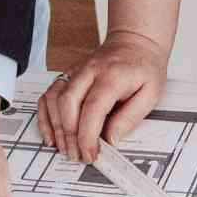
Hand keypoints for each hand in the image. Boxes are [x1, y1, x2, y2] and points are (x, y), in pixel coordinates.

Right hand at [35, 29, 169, 163]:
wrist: (135, 41)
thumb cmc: (144, 66)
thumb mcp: (151, 93)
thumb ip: (131, 117)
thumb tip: (112, 138)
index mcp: (112, 76)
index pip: (93, 108)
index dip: (87, 135)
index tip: (89, 153)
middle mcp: (89, 71)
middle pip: (68, 103)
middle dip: (69, 135)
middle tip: (77, 154)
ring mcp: (76, 72)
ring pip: (53, 98)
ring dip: (56, 127)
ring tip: (65, 147)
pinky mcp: (69, 75)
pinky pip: (48, 94)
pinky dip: (45, 115)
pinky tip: (51, 132)